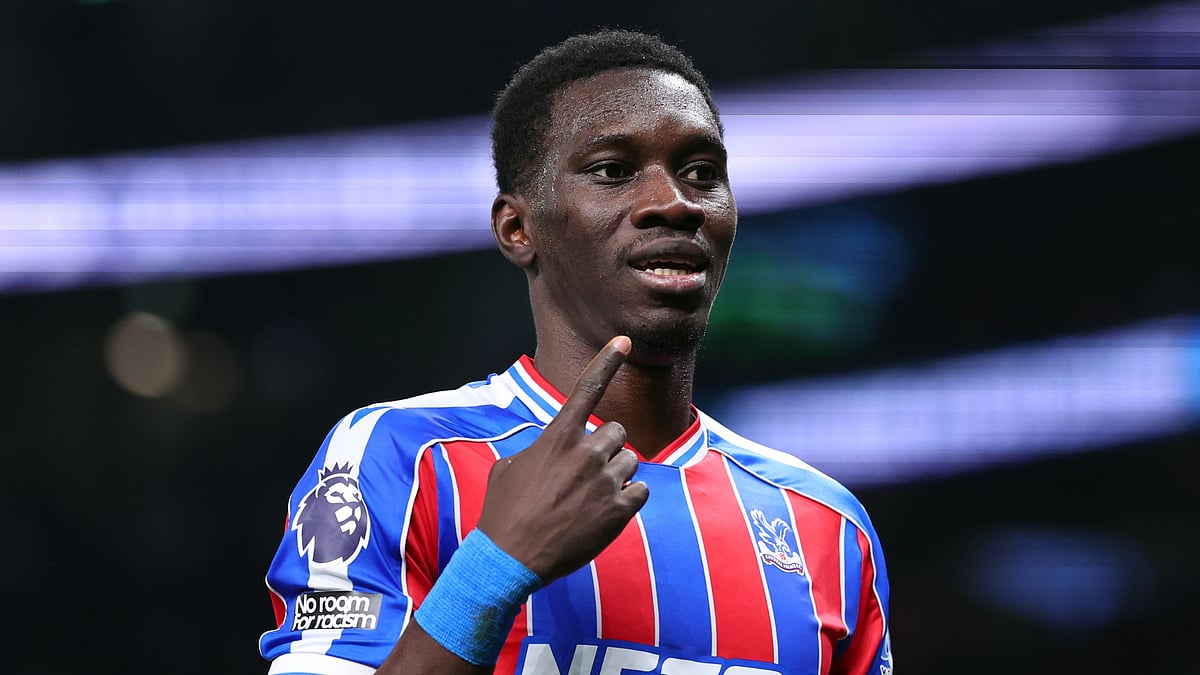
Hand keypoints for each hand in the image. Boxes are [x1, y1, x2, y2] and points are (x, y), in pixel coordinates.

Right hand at [476, 335, 648, 581]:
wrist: (509, 559)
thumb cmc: (503, 513)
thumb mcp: (508, 469)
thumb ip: (536, 451)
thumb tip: (545, 453)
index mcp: (557, 437)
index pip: (587, 388)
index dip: (608, 361)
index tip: (625, 340)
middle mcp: (585, 453)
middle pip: (617, 431)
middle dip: (606, 448)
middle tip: (586, 472)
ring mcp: (604, 481)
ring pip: (630, 460)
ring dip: (617, 473)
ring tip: (591, 497)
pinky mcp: (618, 510)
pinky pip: (640, 490)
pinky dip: (628, 498)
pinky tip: (603, 513)